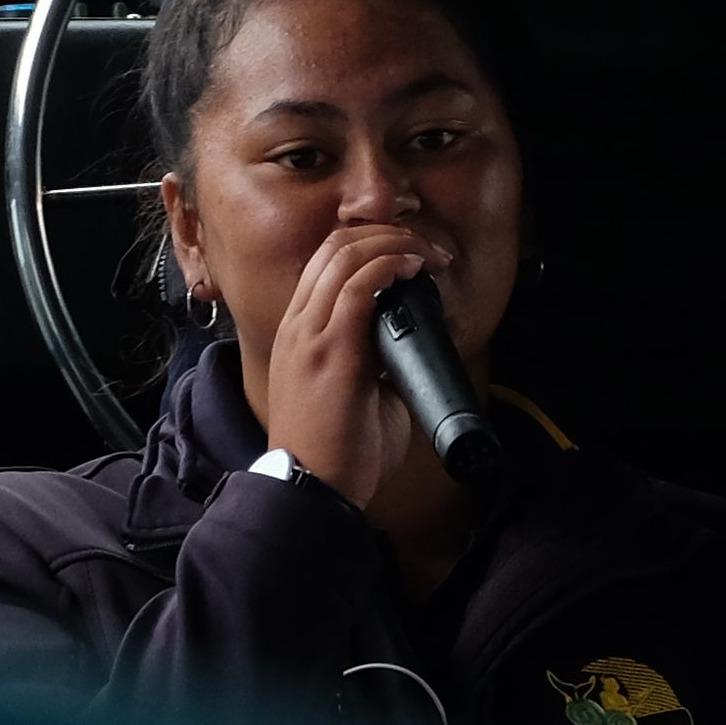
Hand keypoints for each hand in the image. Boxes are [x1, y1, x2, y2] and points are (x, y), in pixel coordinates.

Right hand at [259, 217, 458, 513]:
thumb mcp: (355, 392)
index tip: (413, 255)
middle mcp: (298, 326)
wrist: (311, 491)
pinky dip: (389, 265)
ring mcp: (309, 335)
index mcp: (300, 333)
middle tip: (426, 248)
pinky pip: (357, 286)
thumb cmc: (335, 452)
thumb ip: (376, 361)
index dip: (372, 244)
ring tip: (426, 253)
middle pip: (335, 246)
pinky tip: (413, 267)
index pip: (327, 262)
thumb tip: (412, 343)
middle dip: (386, 233)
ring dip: (394, 243)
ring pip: (344, 255)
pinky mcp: (330, 350)